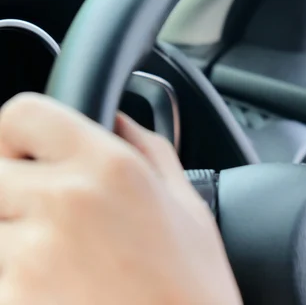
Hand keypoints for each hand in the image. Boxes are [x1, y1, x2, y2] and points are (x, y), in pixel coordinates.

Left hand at [0, 93, 240, 303]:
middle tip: (44, 211)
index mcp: (110, 167)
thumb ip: (150, 150)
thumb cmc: (192, 289)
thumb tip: (119, 120)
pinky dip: (16, 275)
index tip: (25, 149)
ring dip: (13, 235)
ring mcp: (31, 255)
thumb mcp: (188, 206)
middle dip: (11, 187)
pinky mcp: (13, 297)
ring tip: (59, 258)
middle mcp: (64, 201)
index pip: (22, 114)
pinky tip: (59, 287)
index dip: (18, 130)